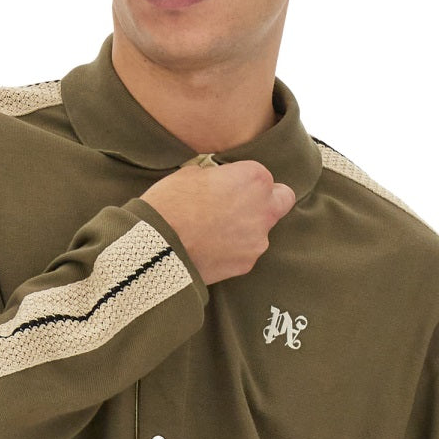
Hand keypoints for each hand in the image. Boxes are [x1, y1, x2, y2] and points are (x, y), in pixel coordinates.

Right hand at [139, 160, 295, 285]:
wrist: (158, 247)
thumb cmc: (170, 204)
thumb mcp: (192, 174)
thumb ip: (217, 177)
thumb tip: (218, 183)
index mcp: (254, 178)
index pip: (265, 177)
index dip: (246, 182)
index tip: (228, 188)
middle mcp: (264, 209)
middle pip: (281, 202)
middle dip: (267, 203)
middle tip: (239, 208)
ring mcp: (258, 240)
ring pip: (261, 231)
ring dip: (245, 231)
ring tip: (214, 234)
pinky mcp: (246, 264)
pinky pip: (246, 254)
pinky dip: (233, 252)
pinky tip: (210, 250)